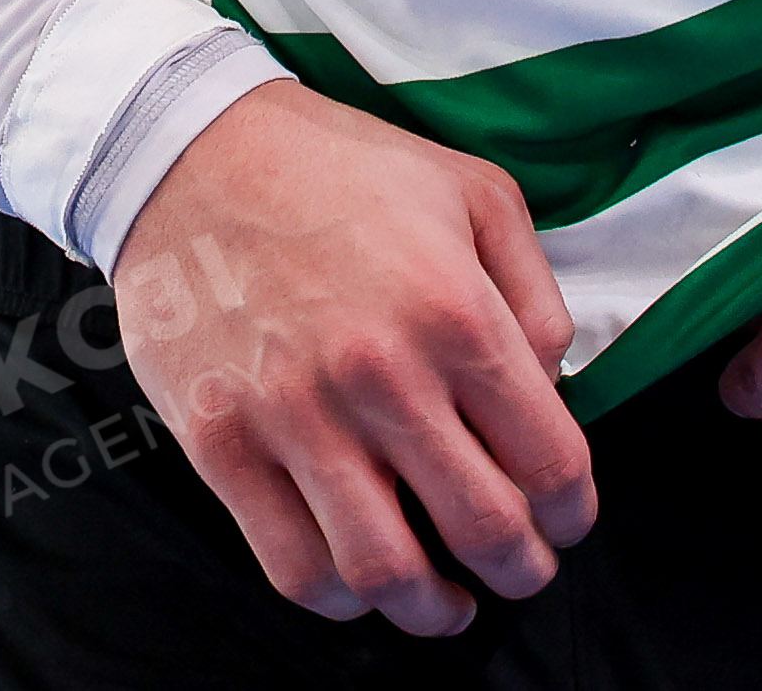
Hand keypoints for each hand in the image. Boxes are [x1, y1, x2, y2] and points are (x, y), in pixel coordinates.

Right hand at [111, 83, 599, 637]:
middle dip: (521, 570)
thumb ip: (533, 292)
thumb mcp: (473, 192)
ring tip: (449, 605)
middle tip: (522, 571)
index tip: (566, 523)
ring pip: (387, 571)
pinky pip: (292, 564)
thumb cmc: (339, 168)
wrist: (189, 149)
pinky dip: (340, 601)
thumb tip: (552, 385)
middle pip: (482, 529)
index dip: (571, 514)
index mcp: (456, 312)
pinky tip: (362, 586)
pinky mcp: (222, 444)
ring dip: (434, 611)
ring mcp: (295, 417)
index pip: (549, 461)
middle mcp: (382, 375)